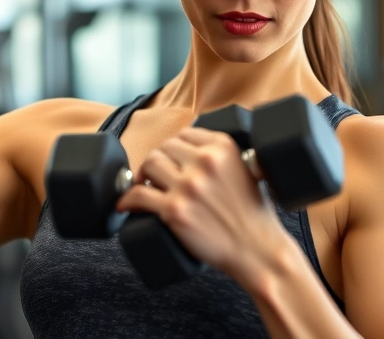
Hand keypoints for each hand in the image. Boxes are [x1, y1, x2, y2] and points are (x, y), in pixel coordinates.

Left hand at [115, 127, 287, 277]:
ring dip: (143, 176)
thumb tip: (191, 147)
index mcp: (223, 146)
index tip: (172, 160)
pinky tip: (125, 205)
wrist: (257, 250)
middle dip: (159, 162)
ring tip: (148, 188)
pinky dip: (127, 200)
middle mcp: (205, 161)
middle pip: (164, 148)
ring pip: (149, 165)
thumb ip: (222, 154)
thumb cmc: (252, 214)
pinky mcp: (174, 210)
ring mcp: (188, 185)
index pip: (184, 134)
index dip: (174, 148)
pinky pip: (138, 196)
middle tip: (159, 178)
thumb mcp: (246, 168)